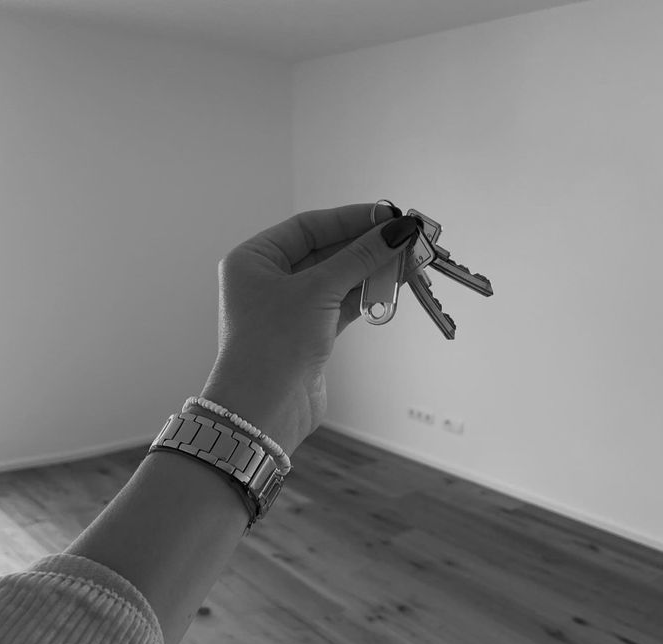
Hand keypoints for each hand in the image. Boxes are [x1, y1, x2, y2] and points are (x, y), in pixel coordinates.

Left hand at [201, 202, 419, 455]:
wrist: (265, 410)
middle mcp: (269, 280)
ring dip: (371, 271)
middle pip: (326, 252)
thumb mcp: (318, 291)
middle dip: (366, 246)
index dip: (350, 219)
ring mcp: (290, 308)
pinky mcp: (309, 333)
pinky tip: (392, 287)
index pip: (308, 227)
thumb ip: (359, 259)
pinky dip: (366, 296)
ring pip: (338, 279)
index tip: (388, 215)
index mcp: (254, 259)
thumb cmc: (274, 344)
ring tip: (408, 261)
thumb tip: (396, 232)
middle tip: (406, 238)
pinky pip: (342, 304)